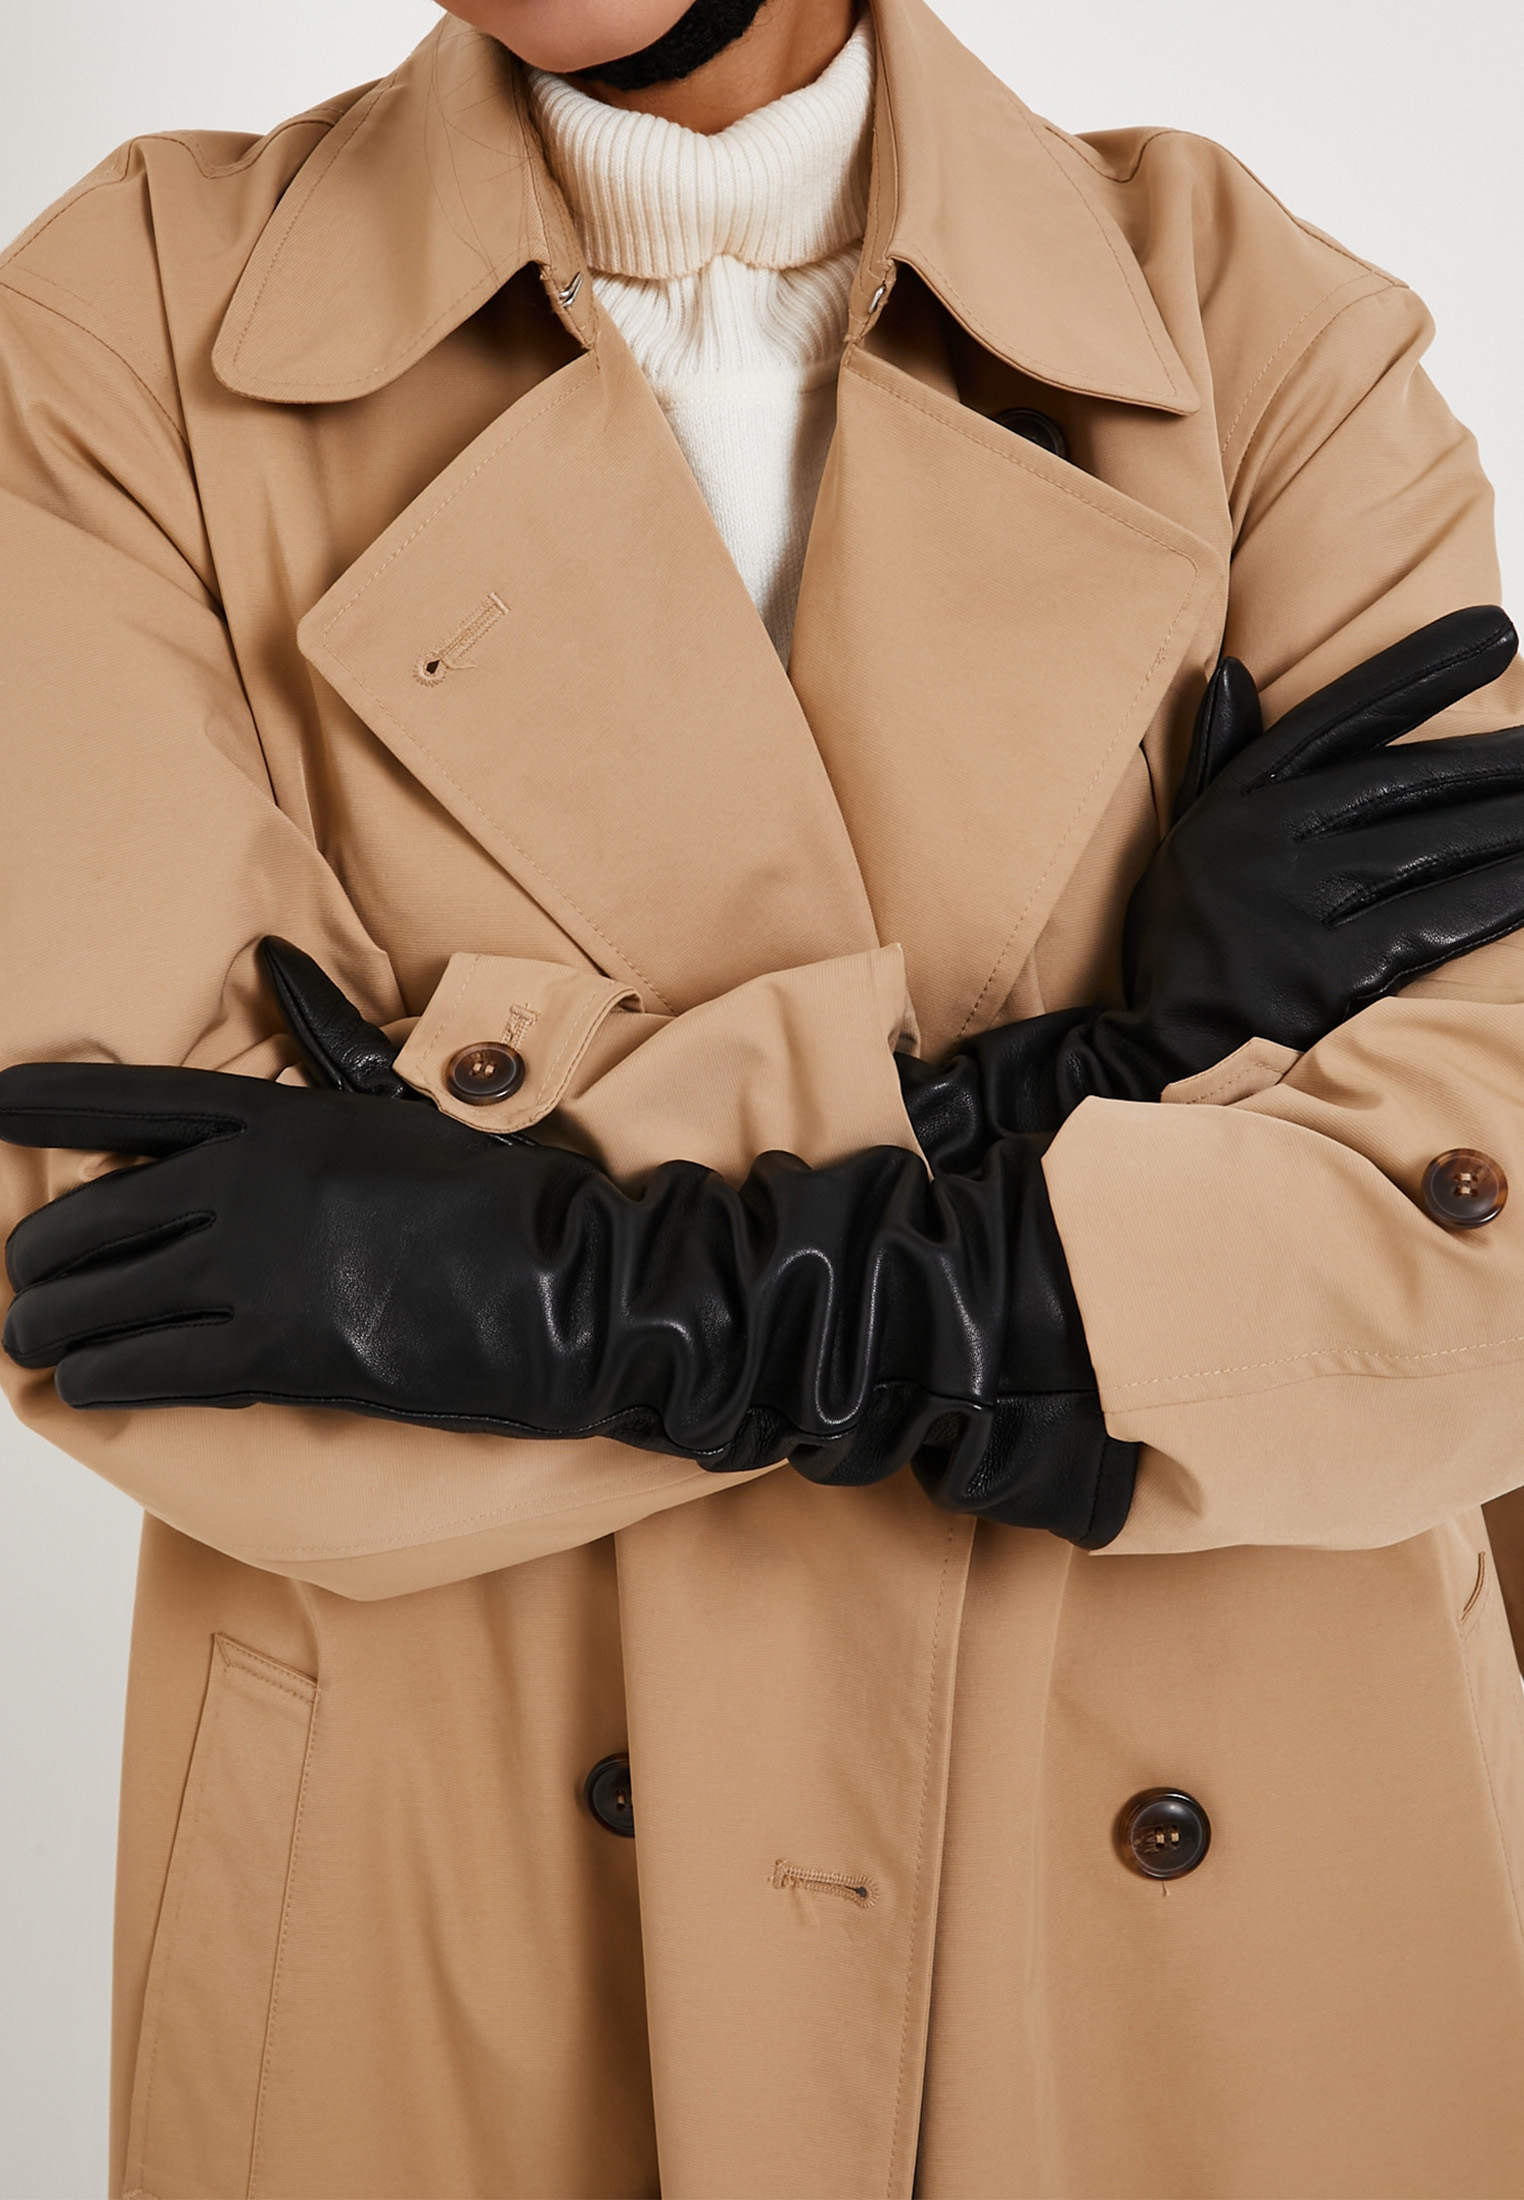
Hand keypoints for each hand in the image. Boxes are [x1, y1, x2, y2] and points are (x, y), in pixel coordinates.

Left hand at [0, 1034, 1133, 1548]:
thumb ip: (335, 1038)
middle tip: (21, 1279)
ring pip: (106, 1300)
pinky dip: (101, 1376)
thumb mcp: (416, 1098)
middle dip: (41, 1255)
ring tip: (31, 1338)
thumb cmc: (515, 1195)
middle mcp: (253, 1186)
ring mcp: (260, 1270)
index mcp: (286, 1117)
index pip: (134, 1103)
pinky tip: (79, 1383)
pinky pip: (151, 1367)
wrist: (579, 1288)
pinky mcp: (280, 1353)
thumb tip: (275, 962)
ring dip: (55, 1323)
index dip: (52, 1105)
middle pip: (96, 1216)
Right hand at [900, 605, 1523, 1165]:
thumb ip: (1217, 756)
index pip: (1340, 717)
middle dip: (1493, 761)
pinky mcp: (1327, 975)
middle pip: (1403, 782)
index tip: (1496, 633)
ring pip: (1428, 849)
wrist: (1152, 1060)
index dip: (1421, 671)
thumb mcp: (1187, 841)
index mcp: (1238, 804)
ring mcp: (1296, 909)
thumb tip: (1234, 671)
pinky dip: (1493, 897)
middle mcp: (1266, 845)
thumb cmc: (1184, 944)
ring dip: (1507, 823)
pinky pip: (1431, 922)